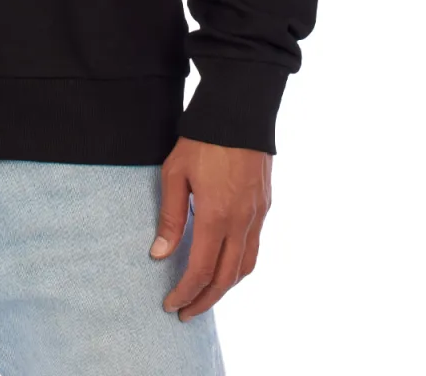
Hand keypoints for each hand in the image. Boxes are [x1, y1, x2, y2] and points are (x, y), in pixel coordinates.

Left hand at [150, 136, 271, 320]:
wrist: (240, 112)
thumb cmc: (201, 140)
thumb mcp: (174, 173)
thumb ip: (170, 216)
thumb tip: (160, 253)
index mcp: (216, 217)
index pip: (200, 270)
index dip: (185, 293)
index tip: (170, 304)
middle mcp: (241, 222)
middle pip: (226, 278)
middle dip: (205, 300)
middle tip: (186, 313)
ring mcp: (257, 215)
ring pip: (245, 266)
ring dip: (225, 287)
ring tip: (205, 294)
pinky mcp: (265, 206)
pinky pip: (254, 247)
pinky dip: (239, 266)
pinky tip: (225, 263)